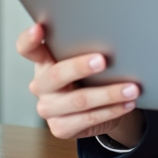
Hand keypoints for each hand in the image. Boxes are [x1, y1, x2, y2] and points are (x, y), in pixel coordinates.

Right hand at [15, 23, 146, 145]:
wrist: (96, 110)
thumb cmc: (89, 77)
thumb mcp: (83, 60)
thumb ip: (84, 49)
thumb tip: (112, 37)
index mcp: (43, 62)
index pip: (27, 48)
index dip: (29, 39)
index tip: (39, 28)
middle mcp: (41, 85)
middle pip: (56, 74)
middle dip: (80, 66)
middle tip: (103, 60)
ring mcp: (48, 109)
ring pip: (79, 100)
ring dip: (109, 94)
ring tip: (131, 88)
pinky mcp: (60, 128)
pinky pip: (89, 119)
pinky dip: (112, 110)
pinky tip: (128, 103)